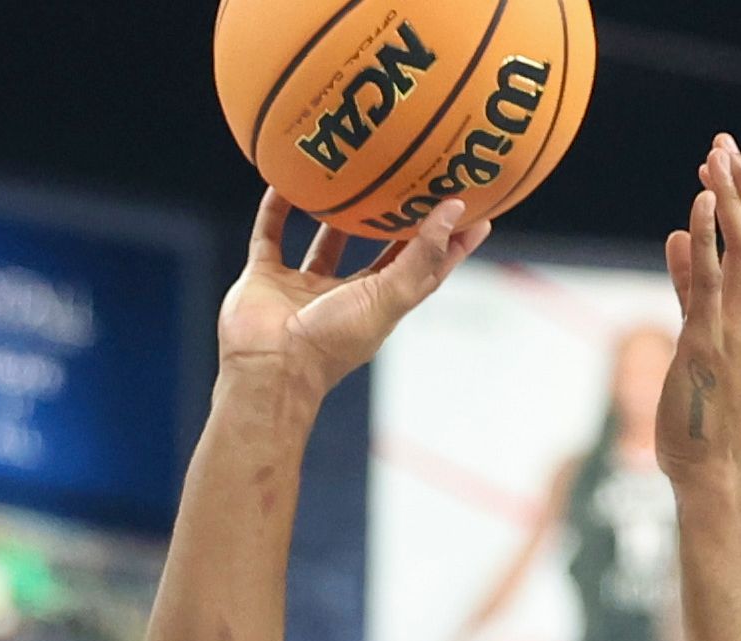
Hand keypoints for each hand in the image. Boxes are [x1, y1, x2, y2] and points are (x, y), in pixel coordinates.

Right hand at [218, 191, 487, 405]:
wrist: (268, 366)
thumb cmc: (333, 340)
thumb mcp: (388, 296)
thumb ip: (421, 254)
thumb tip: (455, 211)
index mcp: (381, 305)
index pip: (426, 268)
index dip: (450, 242)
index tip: (474, 211)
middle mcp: (347, 296)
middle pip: (378, 252)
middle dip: (395, 220)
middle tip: (413, 179)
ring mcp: (305, 288)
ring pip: (325, 241)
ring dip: (335, 214)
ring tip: (350, 174)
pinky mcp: (266, 278)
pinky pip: (270, 234)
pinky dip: (275, 209)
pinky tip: (283, 179)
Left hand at [656, 136, 740, 482]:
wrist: (709, 464)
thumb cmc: (705, 407)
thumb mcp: (699, 332)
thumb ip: (690, 283)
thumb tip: (681, 233)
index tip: (727, 160)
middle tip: (722, 142)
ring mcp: (739, 326)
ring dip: (728, 195)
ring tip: (714, 155)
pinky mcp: (708, 340)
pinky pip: (711, 278)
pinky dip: (709, 235)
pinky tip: (700, 200)